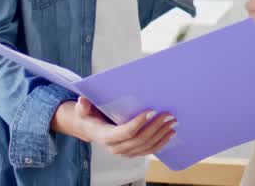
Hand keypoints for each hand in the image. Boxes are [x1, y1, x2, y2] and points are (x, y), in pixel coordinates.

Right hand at [52, 97, 175, 156]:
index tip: (150, 111)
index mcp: (105, 137)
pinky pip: (149, 150)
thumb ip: (83, 106)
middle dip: (155, 127)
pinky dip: (161, 143)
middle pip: (139, 139)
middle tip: (167, 114)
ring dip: (161, 134)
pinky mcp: (133, 152)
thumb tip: (83, 101)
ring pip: (147, 146)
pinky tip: (169, 134)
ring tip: (171, 122)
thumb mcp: (82, 110)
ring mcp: (125, 152)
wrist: (91, 128)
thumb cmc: (89, 117)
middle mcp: (116, 148)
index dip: (138, 123)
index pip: (125, 133)